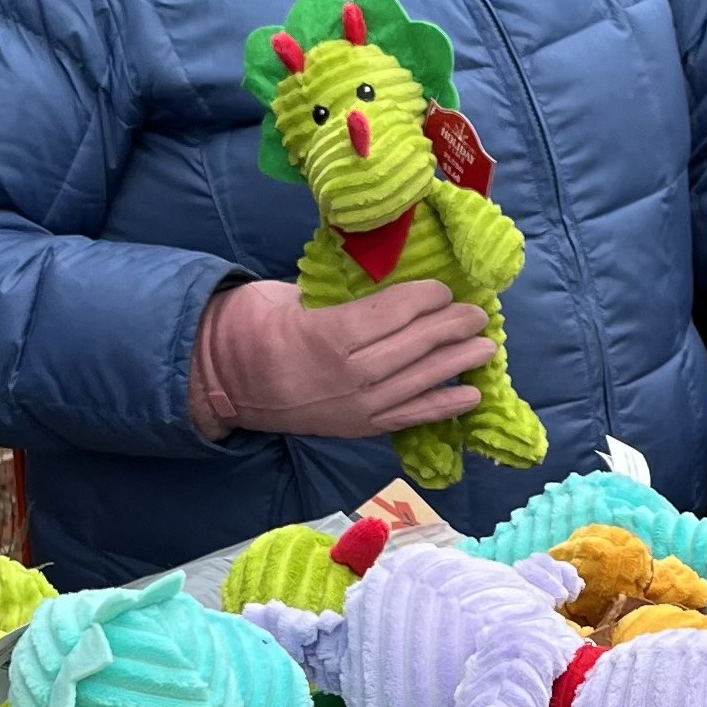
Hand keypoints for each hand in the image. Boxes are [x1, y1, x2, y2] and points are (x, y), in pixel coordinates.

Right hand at [190, 276, 494, 441]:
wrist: (222, 382)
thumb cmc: (251, 326)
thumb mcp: (287, 294)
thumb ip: (335, 293)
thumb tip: (382, 279)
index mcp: (326, 335)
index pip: (390, 314)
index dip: (423, 299)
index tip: (443, 288)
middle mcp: (347, 375)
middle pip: (411, 347)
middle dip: (449, 328)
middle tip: (477, 314)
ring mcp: (354, 407)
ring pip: (416, 382)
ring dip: (455, 363)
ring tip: (485, 347)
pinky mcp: (357, 428)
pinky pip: (408, 417)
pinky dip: (442, 407)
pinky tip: (471, 395)